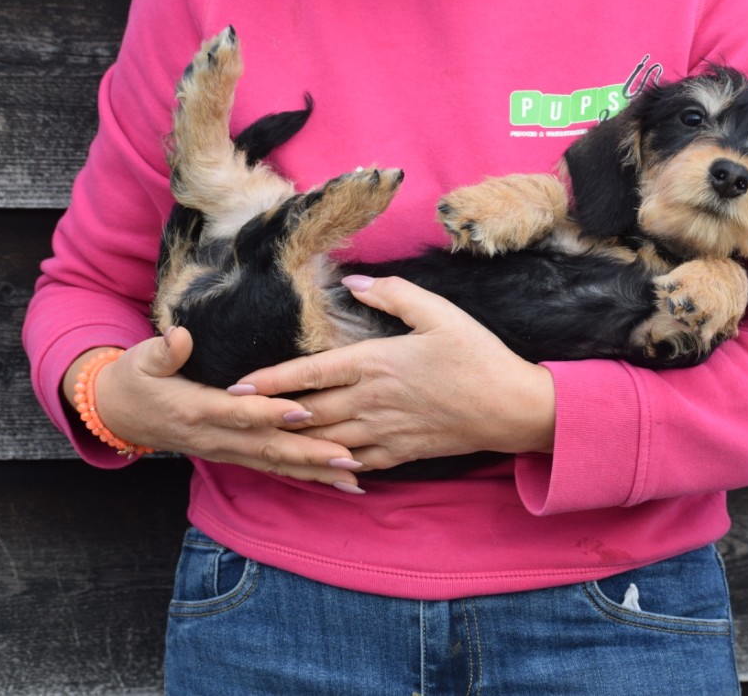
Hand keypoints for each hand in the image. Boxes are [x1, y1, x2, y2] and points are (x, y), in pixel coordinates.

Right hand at [62, 328, 364, 489]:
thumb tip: (180, 337)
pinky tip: (338, 480)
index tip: (302, 411)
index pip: (239, 413)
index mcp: (196, 410)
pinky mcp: (235, 455)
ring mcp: (227, 450)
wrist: (118, 414)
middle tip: (347, 456)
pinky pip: (274, 468)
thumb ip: (163, 351)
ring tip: (354, 475)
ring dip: (315, 470)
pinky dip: (306, 475)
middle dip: (309, 453)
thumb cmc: (135, 379)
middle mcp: (215, 437)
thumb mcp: (141, 359)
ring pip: (276, 463)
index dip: (269, 413)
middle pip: (268, 446)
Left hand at [237, 275, 555, 472]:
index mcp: (375, 362)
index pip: (309, 373)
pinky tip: (314, 466)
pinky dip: (328, 466)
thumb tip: (354, 282)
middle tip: (235, 419)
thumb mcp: (439, 313)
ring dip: (291, 443)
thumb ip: (393, 295)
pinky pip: (353, 464)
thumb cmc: (477, 356)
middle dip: (268, 417)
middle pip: (306, 412)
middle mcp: (371, 401)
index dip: (269, 380)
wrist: (512, 408)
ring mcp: (383, 432)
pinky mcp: (400, 454)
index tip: (236, 386)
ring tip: (262, 443)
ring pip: (323, 443)